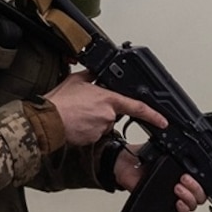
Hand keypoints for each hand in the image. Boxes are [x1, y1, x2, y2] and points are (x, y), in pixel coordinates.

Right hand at [45, 77, 162, 147]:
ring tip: (77, 114)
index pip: (137, 107)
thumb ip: (92, 76)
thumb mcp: (78, 80)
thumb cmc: (60, 101)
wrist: (48, 120)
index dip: (153, 115)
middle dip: (103, 110)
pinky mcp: (92, 139)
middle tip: (85, 106)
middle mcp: (108, 115)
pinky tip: (76, 123)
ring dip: (93, 120)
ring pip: (103, 124)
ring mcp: (100, 128)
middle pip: (113, 114)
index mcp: (108, 99)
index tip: (163, 121)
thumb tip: (96, 71)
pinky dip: (86, 129)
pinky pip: (94, 133)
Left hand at [111, 147, 206, 211]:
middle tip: (184, 179)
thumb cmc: (141, 157)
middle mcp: (182, 184)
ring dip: (189, 198)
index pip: (203, 180)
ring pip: (193, 204)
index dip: (202, 180)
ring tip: (177, 188)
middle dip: (196, 189)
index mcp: (184, 170)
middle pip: (201, 195)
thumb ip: (175, 153)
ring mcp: (174, 195)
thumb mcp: (162, 150)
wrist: (124, 164)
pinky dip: (182, 209)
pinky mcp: (165, 205)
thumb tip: (187, 152)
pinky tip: (177, 202)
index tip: (191, 174)